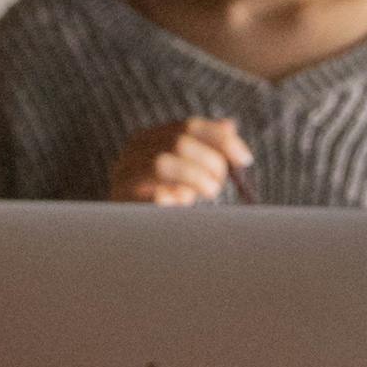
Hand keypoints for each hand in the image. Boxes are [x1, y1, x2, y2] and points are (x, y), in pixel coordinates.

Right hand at [108, 115, 250, 207]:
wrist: (132, 242)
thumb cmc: (164, 203)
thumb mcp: (187, 173)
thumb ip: (205, 149)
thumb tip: (230, 125)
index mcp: (149, 140)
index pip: (189, 126)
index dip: (221, 139)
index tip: (245, 159)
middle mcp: (132, 153)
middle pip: (177, 142)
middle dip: (210, 161)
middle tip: (221, 182)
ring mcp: (124, 178)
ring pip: (161, 164)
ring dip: (195, 178)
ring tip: (208, 194)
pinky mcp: (122, 204)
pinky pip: (153, 197)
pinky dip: (174, 201)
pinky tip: (180, 207)